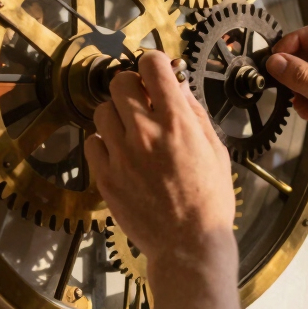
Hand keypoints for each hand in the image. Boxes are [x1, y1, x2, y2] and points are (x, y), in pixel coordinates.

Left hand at [84, 51, 236, 266]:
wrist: (188, 246)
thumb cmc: (209, 200)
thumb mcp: (215, 150)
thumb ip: (194, 114)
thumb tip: (179, 86)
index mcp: (177, 123)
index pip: (152, 66)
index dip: (154, 63)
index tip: (156, 72)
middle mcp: (145, 133)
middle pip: (120, 83)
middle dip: (131, 86)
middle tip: (142, 102)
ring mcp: (121, 156)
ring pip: (102, 111)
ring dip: (116, 115)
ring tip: (130, 132)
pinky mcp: (105, 177)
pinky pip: (91, 143)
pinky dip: (103, 143)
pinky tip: (120, 154)